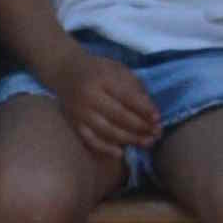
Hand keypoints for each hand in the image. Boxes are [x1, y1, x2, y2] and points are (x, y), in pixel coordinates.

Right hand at [55, 47, 164, 162]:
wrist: (64, 70)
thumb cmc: (98, 69)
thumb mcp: (118, 69)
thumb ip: (134, 87)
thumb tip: (150, 111)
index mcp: (102, 78)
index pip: (127, 97)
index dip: (144, 109)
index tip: (158, 118)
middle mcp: (88, 96)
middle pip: (119, 116)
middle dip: (141, 126)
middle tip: (156, 134)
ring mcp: (79, 111)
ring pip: (107, 130)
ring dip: (129, 139)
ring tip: (146, 142)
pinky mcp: (73, 122)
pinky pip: (90, 139)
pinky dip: (105, 148)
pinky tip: (120, 152)